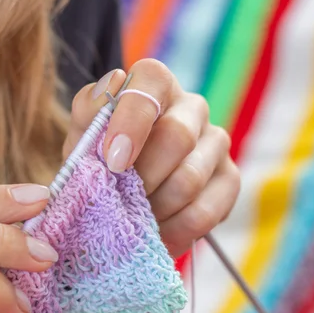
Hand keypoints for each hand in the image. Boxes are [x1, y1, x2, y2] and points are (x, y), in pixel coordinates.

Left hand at [64, 59, 240, 256]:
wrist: (123, 195)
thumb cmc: (102, 159)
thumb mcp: (84, 139)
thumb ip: (88, 114)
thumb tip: (109, 89)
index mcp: (155, 84)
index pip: (154, 80)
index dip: (133, 120)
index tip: (113, 161)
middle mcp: (192, 107)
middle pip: (178, 135)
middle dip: (142, 176)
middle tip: (119, 198)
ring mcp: (216, 142)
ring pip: (190, 179)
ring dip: (154, 208)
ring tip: (134, 217)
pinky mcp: (229, 179)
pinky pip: (204, 212)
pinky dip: (173, 230)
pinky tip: (156, 232)